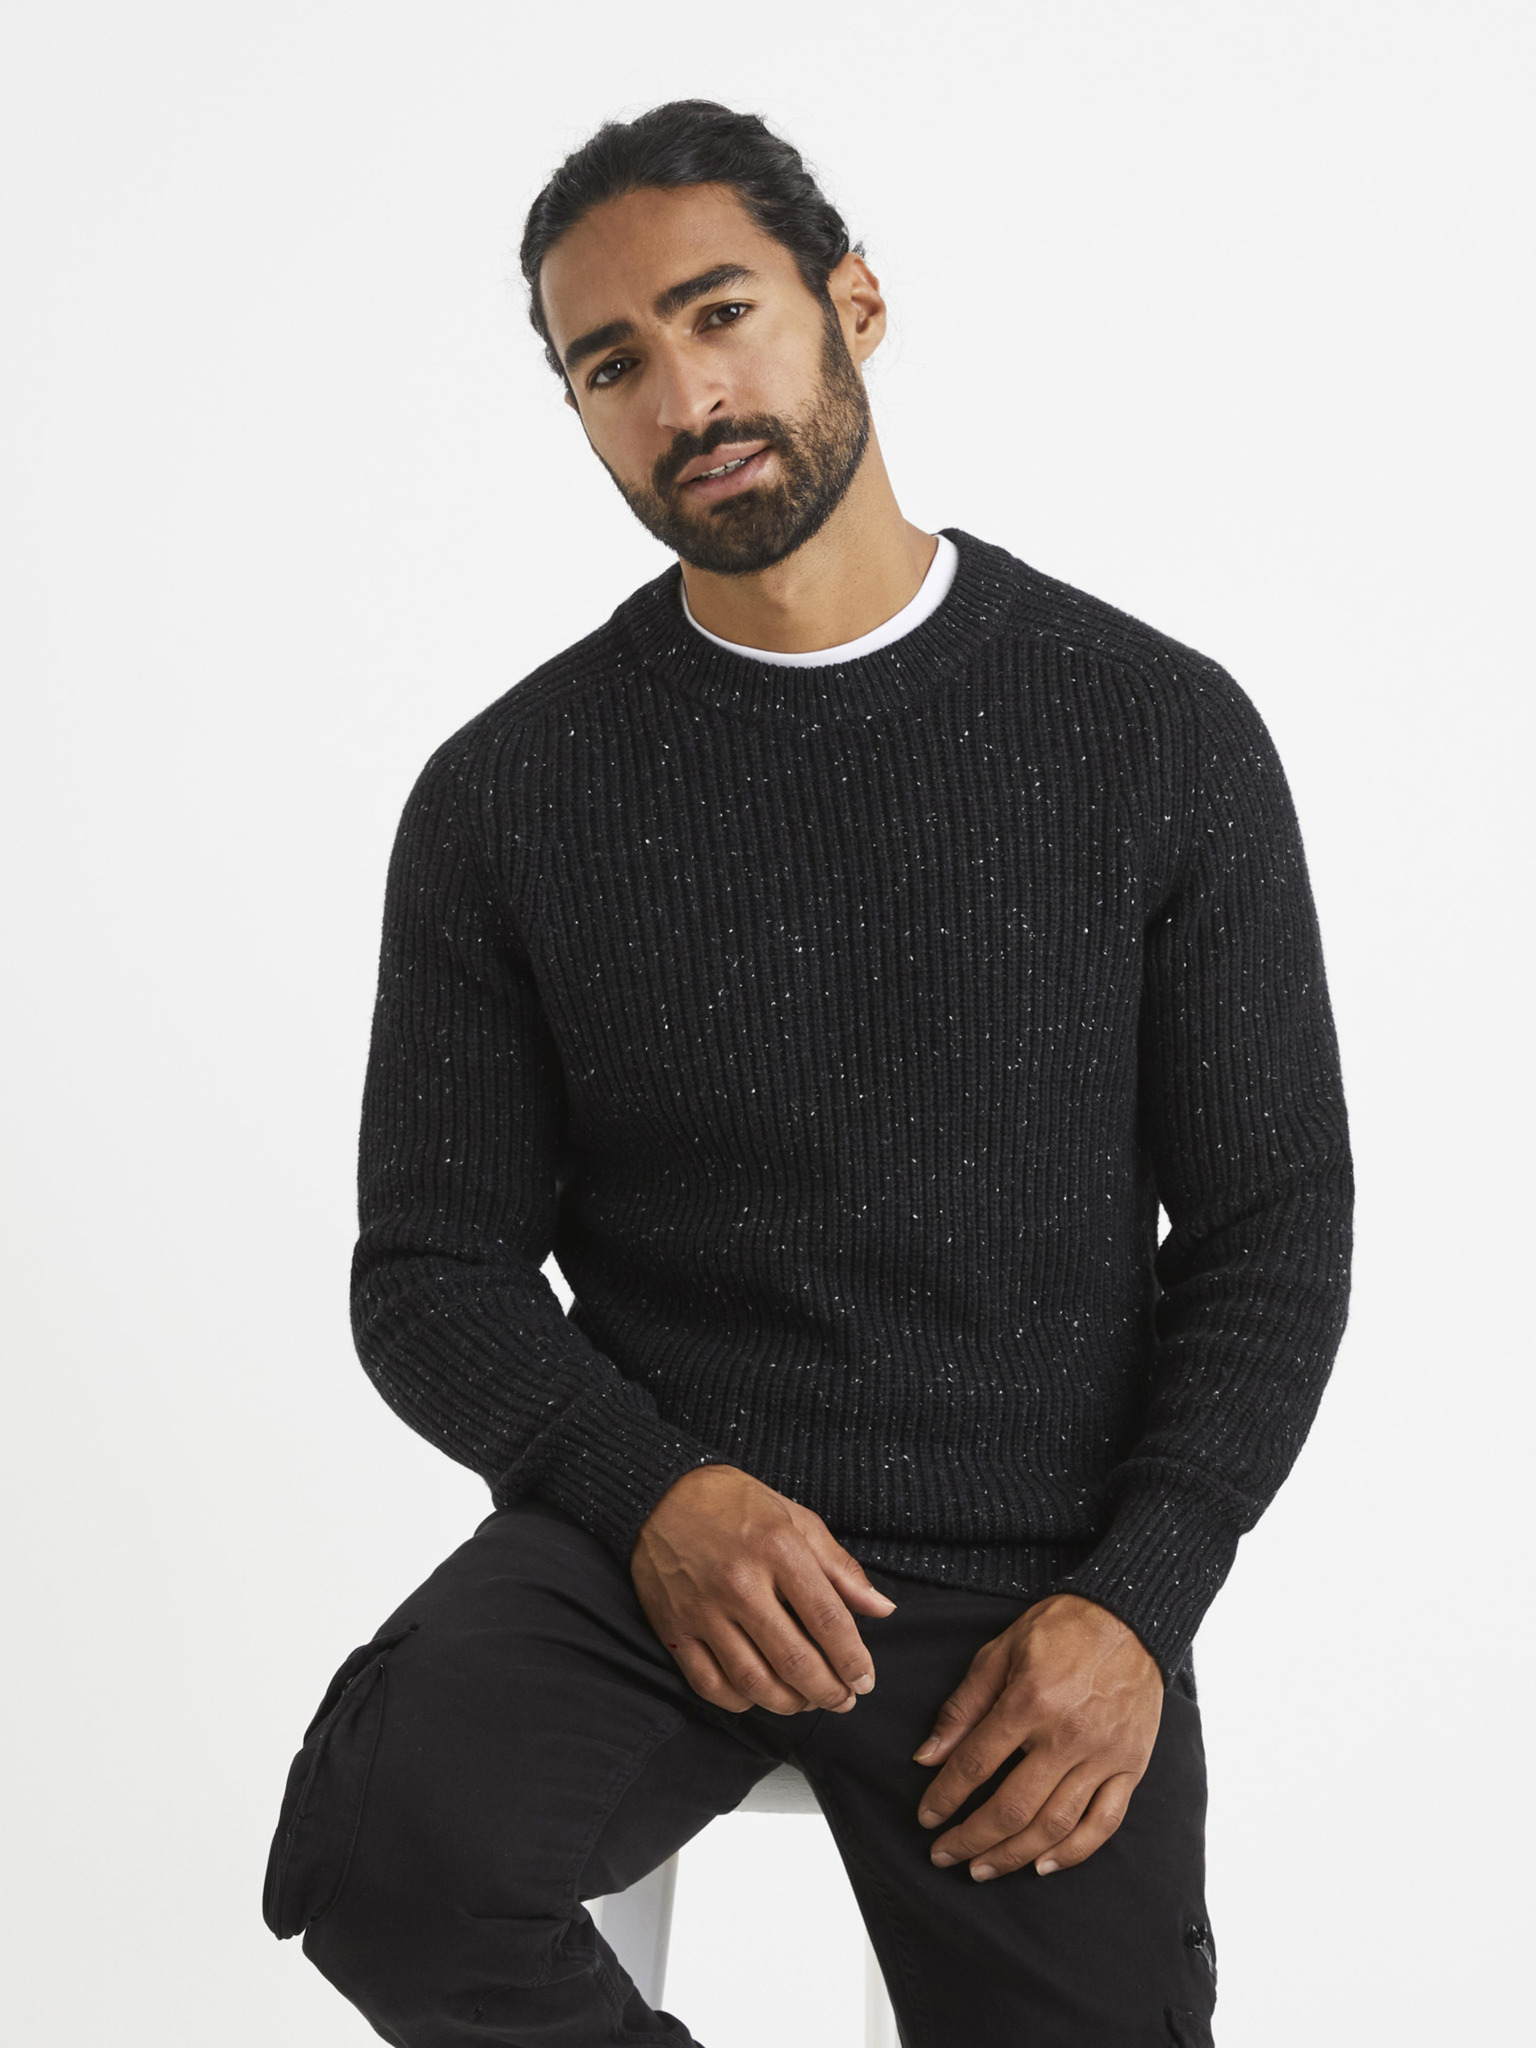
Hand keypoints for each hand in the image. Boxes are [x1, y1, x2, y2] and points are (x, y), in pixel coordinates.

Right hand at [630, 1465, 897, 1717]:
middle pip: (794, 1659)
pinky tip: (759, 1697)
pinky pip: (709, 1684)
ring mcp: (702, 1608)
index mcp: (777, 1548)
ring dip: (789, 1703)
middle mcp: (740, 1581)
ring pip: (753, 1681)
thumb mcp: (795, 1518)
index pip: (827, 1619)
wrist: (660, 1493)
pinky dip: (740, 1702)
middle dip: (828, 1691)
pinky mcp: (673, 1627)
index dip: (852, 1659)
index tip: (865, 1680)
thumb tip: (882, 1608)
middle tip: (843, 1700)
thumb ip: (839, 1567)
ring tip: (806, 1701)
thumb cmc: (734, 1503)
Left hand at [912, 1592, 1161, 1881]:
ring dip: (1014, 1855)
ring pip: (1055, 1825)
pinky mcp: (1132, 1766)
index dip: (945, 1797)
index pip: (976, 1764)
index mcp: (1030, 1700)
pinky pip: (1103, 1823)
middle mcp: (1068, 1735)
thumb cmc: (1060, 1629)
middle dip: (972, 1838)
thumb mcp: (1000, 1652)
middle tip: (945, 1856)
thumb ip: (963, 1707)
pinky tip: (1044, 1865)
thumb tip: (928, 1757)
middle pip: (1013, 1806)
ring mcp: (1104, 1755)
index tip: (926, 1819)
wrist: (1129, 1616)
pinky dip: (1074, 1852)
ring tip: (983, 1868)